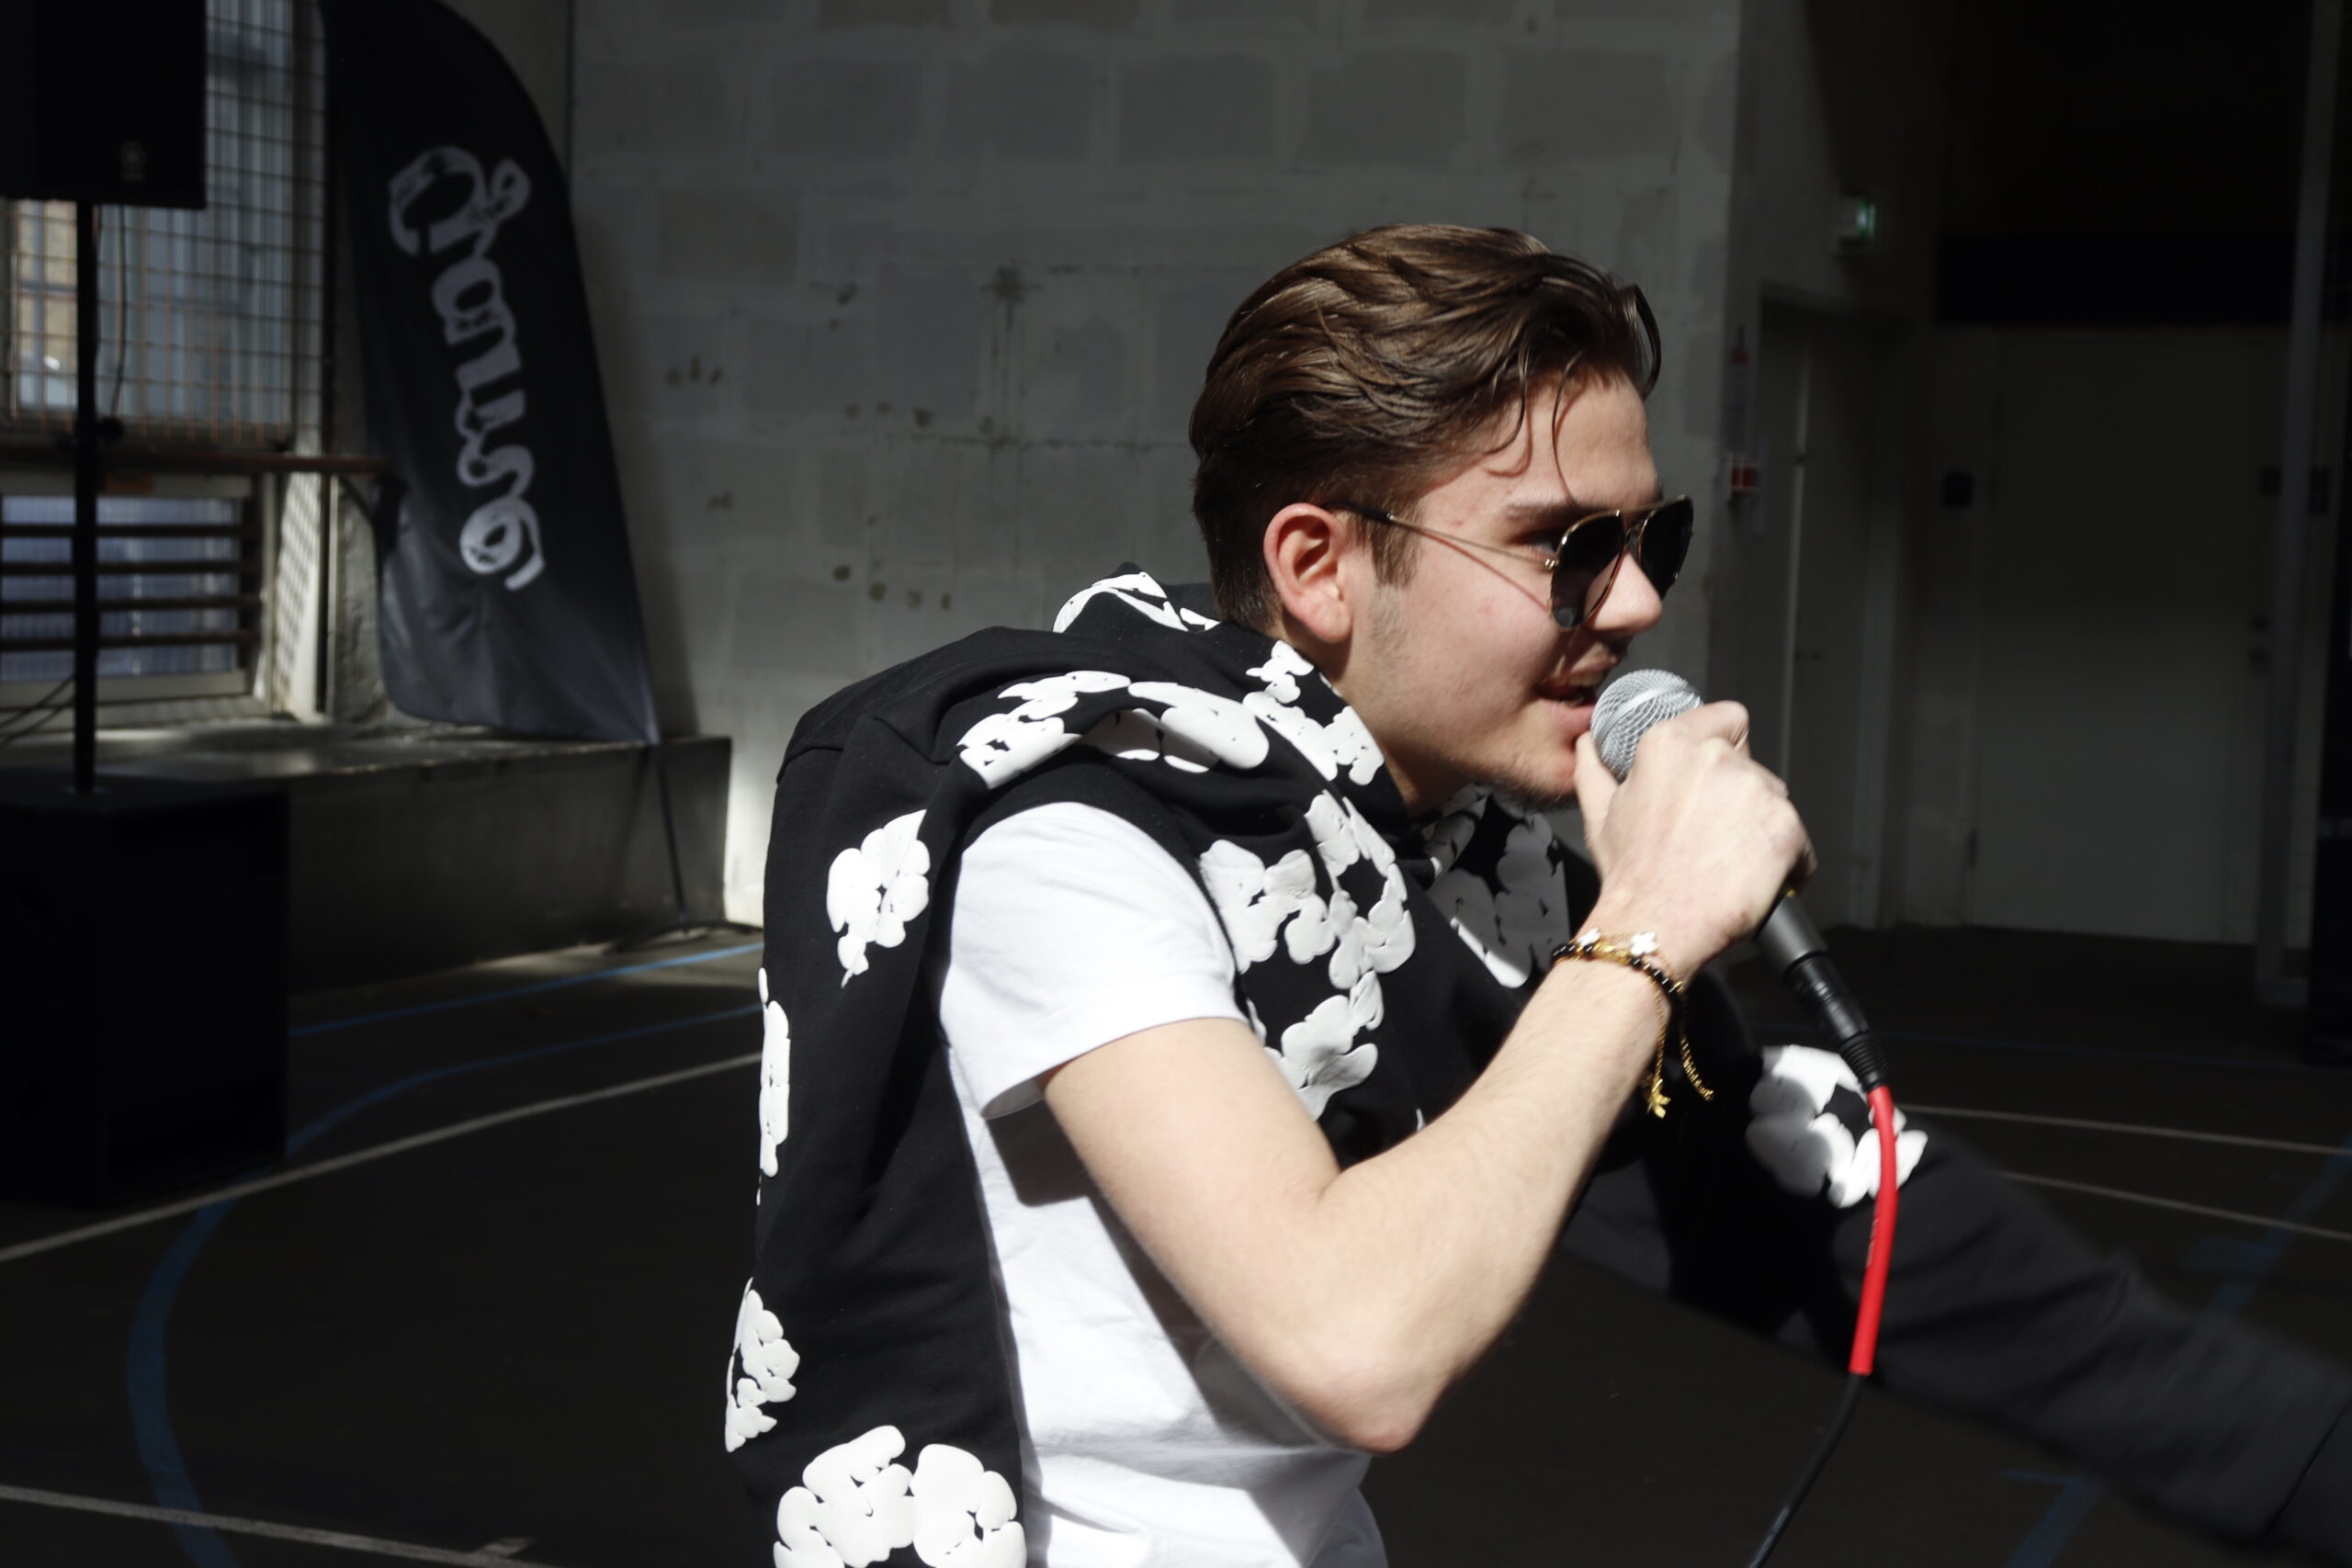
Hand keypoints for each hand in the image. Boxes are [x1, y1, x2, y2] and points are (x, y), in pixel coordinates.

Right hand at [1570, 701, 1813, 975]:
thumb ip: (1594, 768)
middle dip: (1738, 799)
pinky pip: (1800, 843)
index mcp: (1670, 743)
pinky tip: (1758, 881)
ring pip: (1774, 802)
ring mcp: (1755, 789)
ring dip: (1760, 829)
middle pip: (1751, 766)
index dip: (1727, 747)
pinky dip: (1788, 863)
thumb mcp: (1599, 814)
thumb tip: (1589, 744)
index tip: (1717, 779)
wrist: (1655, 925)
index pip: (1727, 718)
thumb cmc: (1631, 876)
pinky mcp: (1785, 826)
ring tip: (1731, 863)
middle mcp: (1716, 756)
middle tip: (1712, 836)